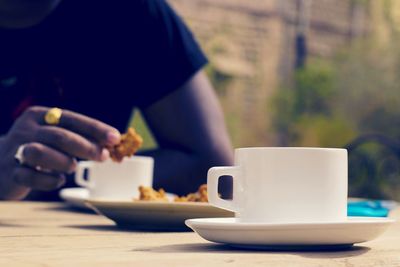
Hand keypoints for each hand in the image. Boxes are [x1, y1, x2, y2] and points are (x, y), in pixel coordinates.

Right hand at [0, 106, 120, 199]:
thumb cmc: (39, 148)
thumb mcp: (56, 138)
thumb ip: (80, 138)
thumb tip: (112, 145)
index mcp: (39, 115)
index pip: (72, 118)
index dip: (95, 128)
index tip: (115, 138)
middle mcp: (26, 129)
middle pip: (59, 135)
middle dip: (86, 147)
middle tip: (103, 157)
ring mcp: (15, 150)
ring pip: (39, 152)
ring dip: (63, 161)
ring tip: (72, 166)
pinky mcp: (10, 172)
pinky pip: (29, 177)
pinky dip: (48, 181)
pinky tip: (57, 180)